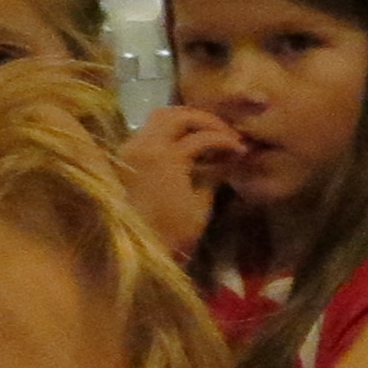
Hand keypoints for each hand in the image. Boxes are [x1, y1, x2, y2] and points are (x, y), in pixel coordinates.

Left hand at [115, 105, 241, 261]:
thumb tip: (228, 158)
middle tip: (225, 132)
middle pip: (176, 115)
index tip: (242, 149)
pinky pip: (147, 132)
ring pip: (158, 119)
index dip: (226, 141)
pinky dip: (168, 132)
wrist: (136, 252)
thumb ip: (213, 174)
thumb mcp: (200, 205)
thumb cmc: (173, 233)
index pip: (202, 137)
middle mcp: (144, 145)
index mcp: (166, 157)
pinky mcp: (124, 157)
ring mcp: (130, 149)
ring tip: (205, 134)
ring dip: (184, 122)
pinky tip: (184, 145)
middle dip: (204, 121)